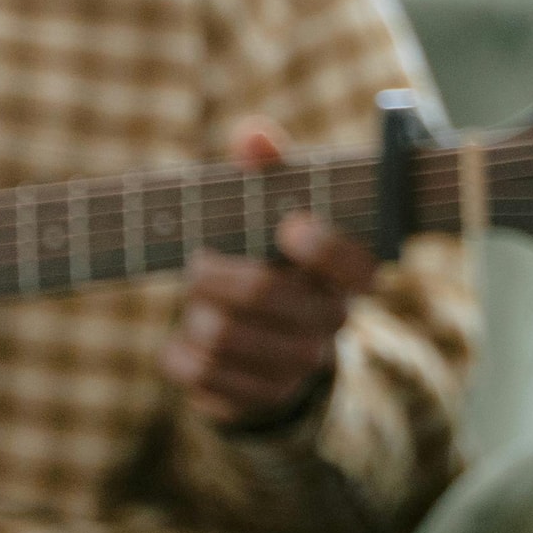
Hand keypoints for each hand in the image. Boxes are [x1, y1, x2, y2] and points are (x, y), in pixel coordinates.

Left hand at [161, 118, 374, 425]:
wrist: (279, 346)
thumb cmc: (274, 261)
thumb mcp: (275, 212)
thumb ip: (268, 170)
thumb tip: (253, 133)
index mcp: (347, 275)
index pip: (353, 265)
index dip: (324, 246)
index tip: (290, 227)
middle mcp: (332, 323)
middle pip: (262, 295)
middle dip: (213, 273)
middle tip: (197, 262)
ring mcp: (297, 366)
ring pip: (221, 336)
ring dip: (194, 313)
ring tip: (199, 305)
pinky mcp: (260, 398)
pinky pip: (198, 374)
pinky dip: (179, 352)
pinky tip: (192, 340)